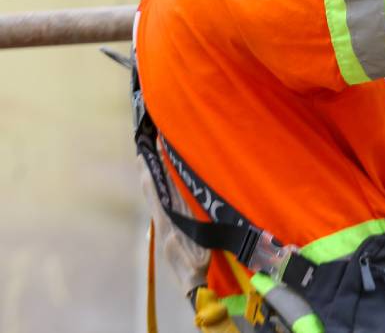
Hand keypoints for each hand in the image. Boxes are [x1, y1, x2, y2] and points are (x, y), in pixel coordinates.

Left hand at [139, 158, 209, 292]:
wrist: (191, 281)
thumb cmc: (195, 266)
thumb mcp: (193, 250)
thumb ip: (182, 238)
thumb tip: (172, 229)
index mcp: (167, 224)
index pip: (156, 194)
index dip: (150, 176)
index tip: (144, 158)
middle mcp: (163, 220)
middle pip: (154, 191)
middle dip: (148, 171)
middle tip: (142, 151)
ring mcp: (167, 222)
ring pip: (158, 195)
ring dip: (154, 177)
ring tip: (149, 159)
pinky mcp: (172, 226)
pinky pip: (164, 201)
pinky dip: (162, 188)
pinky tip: (162, 181)